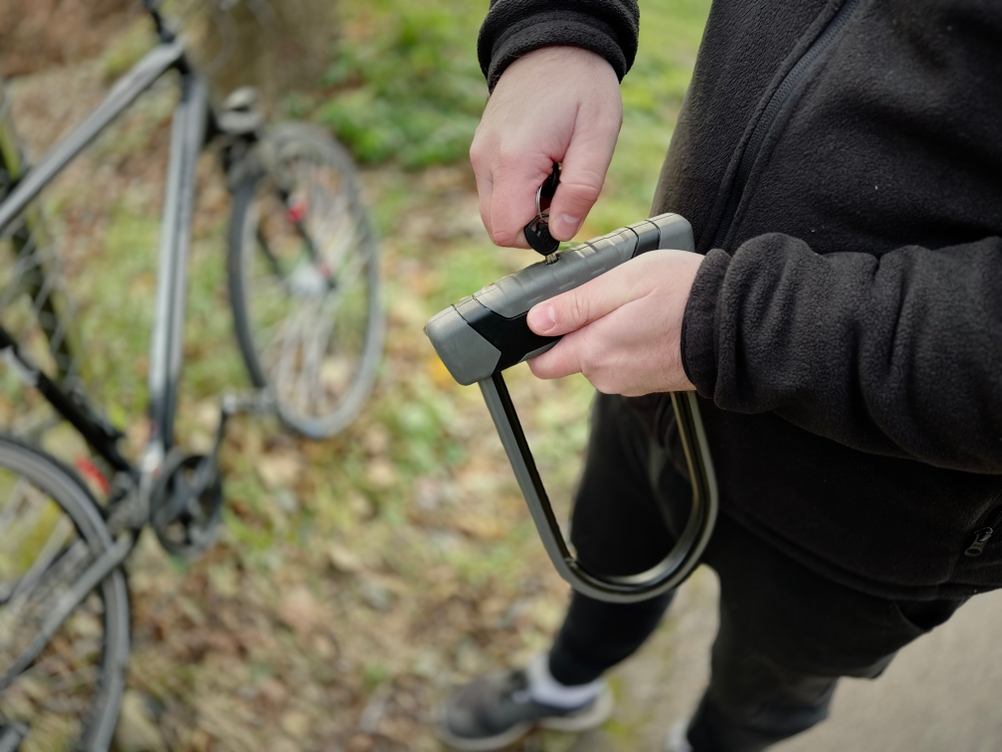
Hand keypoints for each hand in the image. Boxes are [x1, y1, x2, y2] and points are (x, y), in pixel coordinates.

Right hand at [470, 46, 622, 247]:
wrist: (553, 43)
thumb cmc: (581, 86)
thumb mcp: (598, 138)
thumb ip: (581, 190)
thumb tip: (561, 232)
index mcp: (514, 159)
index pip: (507, 229)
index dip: (537, 235)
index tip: (563, 212)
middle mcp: (486, 159)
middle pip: (496, 225)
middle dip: (530, 224)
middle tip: (562, 191)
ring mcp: (479, 154)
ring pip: (493, 210)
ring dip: (524, 207)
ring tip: (553, 173)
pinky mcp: (481, 150)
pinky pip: (494, 190)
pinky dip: (516, 191)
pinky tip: (541, 165)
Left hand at [525, 250, 703, 395]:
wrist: (738, 325)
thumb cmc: (684, 295)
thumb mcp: (624, 282)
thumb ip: (575, 304)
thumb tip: (536, 321)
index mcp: (595, 352)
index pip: (541, 363)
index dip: (540, 338)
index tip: (554, 315)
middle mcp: (607, 376)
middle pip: (571, 357)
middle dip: (578, 330)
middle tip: (607, 297)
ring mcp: (629, 383)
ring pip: (598, 358)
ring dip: (607, 333)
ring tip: (636, 305)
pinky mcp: (649, 382)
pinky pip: (623, 362)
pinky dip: (629, 343)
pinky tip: (650, 320)